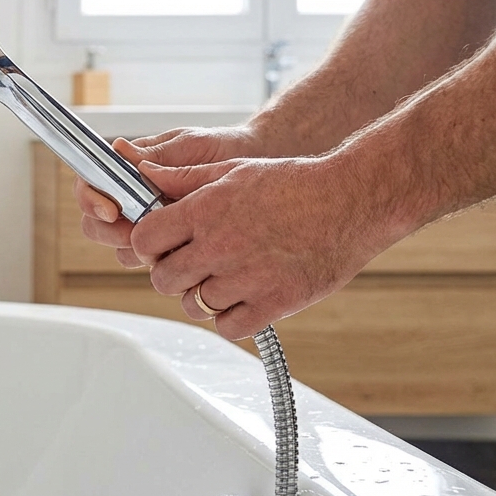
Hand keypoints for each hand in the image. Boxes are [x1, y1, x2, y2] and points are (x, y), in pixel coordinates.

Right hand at [76, 126, 264, 267]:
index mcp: (130, 169)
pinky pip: (148, 260)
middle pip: (95, 223)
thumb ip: (156, 155)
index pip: (91, 184)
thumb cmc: (224, 148)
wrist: (256, 166)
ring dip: (135, 247)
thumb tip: (118, 149)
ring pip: (119, 247)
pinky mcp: (167, 243)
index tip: (111, 210)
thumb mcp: (191, 146)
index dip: (91, 199)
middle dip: (110, 231)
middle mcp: (132, 198)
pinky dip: (158, 259)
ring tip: (164, 239)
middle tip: (135, 231)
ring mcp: (148, 223)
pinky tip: (180, 250)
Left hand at [129, 155, 391, 339]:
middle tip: (191, 264)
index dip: (148, 245)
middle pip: (163, 278)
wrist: (352, 200)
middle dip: (171, 272)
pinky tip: (241, 298)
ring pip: (194, 305)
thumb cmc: (293, 182)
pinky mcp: (275, 303)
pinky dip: (229, 318)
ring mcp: (247, 278)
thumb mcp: (232, 169)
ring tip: (221, 279)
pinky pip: (228, 327)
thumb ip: (183, 177)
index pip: (143, 241)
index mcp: (204, 211)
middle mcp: (220, 246)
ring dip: (201, 296)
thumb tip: (143, 171)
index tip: (160, 244)